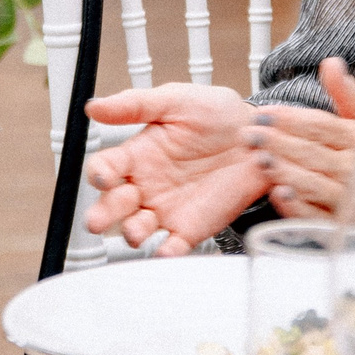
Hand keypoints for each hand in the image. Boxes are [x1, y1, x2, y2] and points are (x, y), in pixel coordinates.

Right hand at [82, 82, 265, 255]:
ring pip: (137, 229)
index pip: (104, 168)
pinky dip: (166, 253)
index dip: (99, 174)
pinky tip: (166, 250)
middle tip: (103, 216)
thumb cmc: (217, 115)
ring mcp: (166, 209)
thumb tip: (94, 107)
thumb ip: (136, 105)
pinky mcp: (191, 227)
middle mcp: (146, 185)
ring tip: (137, 228)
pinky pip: (173, 246)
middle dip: (103, 214)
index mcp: (137, 154)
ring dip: (131, 233)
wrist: (259, 137)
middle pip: (112, 206)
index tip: (104, 177)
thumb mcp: (176, 100)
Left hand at [246, 59, 354, 218]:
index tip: (264, 112)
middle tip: (250, 134)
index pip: (325, 127)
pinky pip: (320, 219)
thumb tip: (331, 62)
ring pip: (317, 185)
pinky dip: (299, 207)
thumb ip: (347, 95)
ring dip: (287, 172)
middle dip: (280, 142)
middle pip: (317, 154)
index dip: (293, 119)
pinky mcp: (345, 228)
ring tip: (259, 158)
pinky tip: (278, 194)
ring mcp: (354, 202)